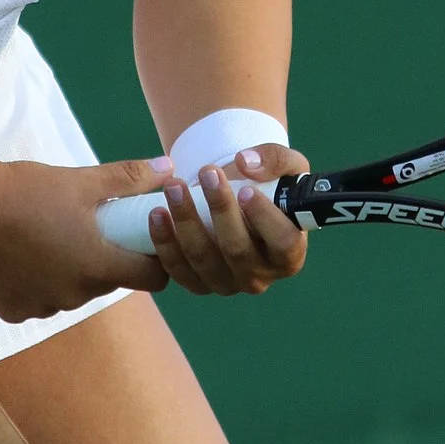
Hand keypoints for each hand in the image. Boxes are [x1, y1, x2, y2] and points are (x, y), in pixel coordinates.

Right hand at [0, 157, 171, 323]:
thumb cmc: (27, 190)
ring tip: (49, 234)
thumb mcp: (81, 180)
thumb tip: (170, 170)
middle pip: (108, 281)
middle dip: (105, 257)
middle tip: (87, 225)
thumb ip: (129, 179)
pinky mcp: (14, 312)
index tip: (142, 238)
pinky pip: (39, 299)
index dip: (153, 259)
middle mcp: (75, 295)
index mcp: (98, 264)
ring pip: (72, 291)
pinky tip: (21, 252)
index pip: (152, 278)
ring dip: (70, 271)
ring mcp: (43, 308)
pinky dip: (37, 281)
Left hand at [147, 141, 309, 295]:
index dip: (265, 218)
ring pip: (204, 259)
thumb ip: (276, 159)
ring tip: (174, 186)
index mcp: (289, 252)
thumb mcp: (287, 167)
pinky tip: (155, 214)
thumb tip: (245, 163)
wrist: (239, 197)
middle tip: (207, 172)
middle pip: (238, 250)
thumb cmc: (271, 184)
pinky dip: (165, 243)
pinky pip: (178, 269)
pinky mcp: (198, 282)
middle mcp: (260, 275)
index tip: (246, 190)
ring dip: (186, 222)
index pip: (283, 242)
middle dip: (220, 209)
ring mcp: (227, 283)